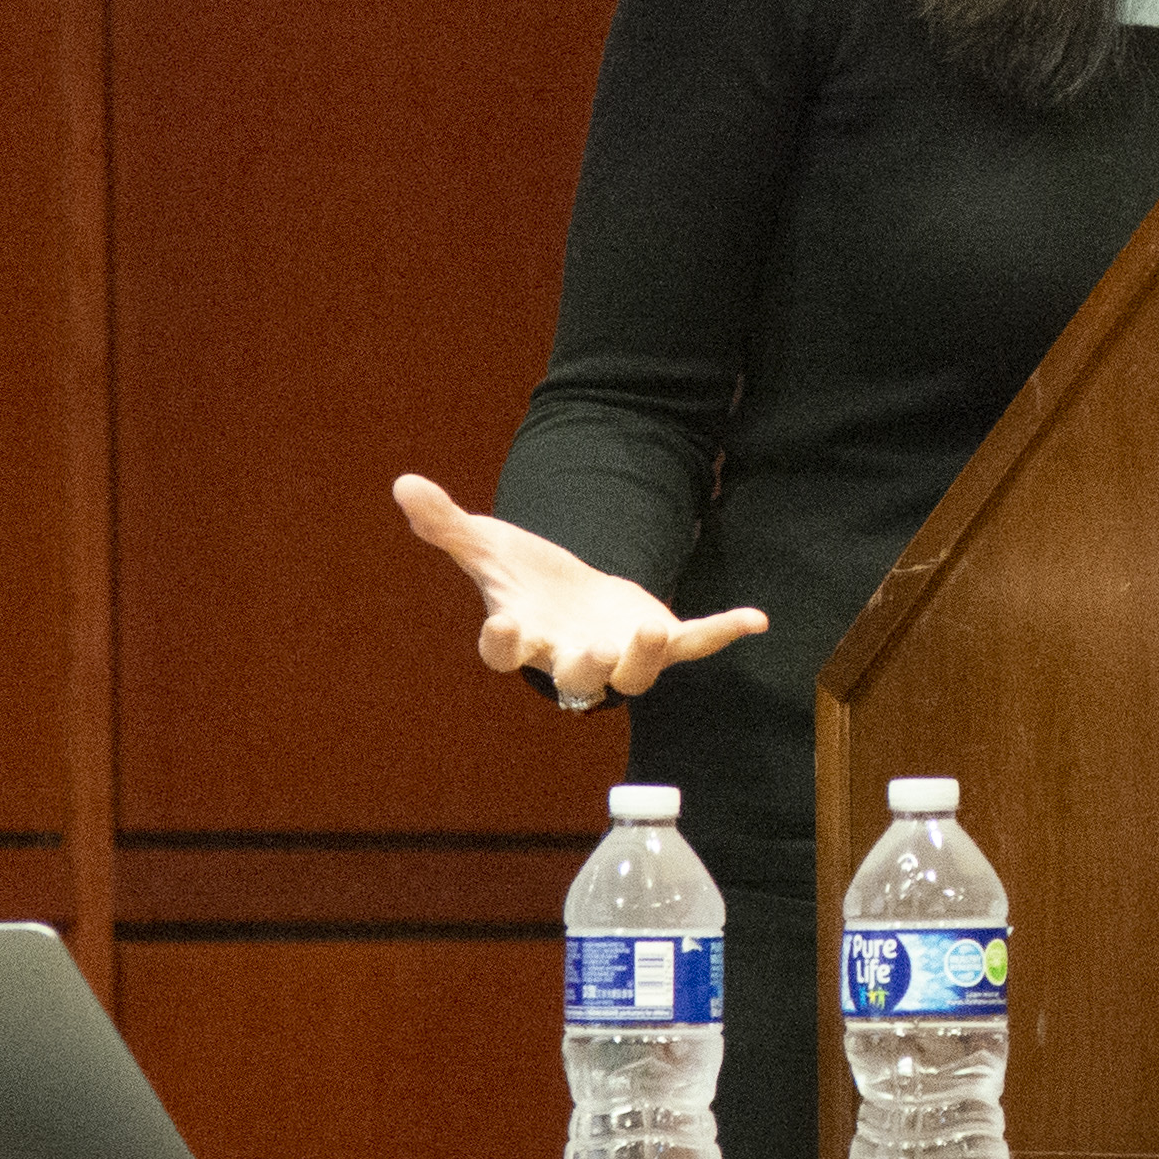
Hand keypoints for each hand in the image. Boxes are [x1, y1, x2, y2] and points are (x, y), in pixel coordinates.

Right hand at [392, 473, 767, 706]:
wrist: (571, 595)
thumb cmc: (523, 579)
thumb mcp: (487, 546)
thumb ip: (446, 523)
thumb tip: (403, 483)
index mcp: (522, 636)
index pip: (504, 653)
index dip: (502, 644)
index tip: (502, 627)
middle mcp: (569, 655)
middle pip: (575, 675)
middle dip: (585, 666)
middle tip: (592, 651)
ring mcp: (619, 652)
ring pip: (634, 674)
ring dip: (645, 657)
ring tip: (655, 627)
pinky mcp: (659, 639)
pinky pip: (693, 643)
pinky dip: (721, 632)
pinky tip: (755, 618)